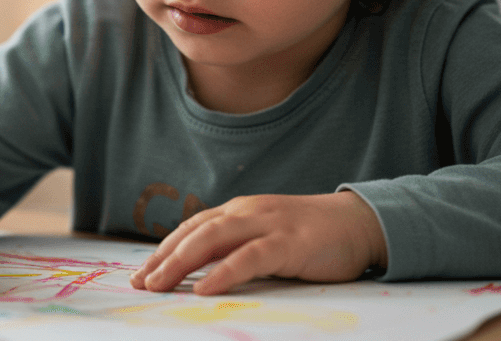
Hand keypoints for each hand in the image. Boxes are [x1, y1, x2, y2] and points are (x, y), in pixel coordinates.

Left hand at [130, 191, 386, 294]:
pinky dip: (224, 272)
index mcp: (238, 212)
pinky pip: (249, 257)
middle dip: (164, 258)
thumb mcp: (266, 239)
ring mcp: (267, 225)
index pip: (191, 229)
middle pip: (194, 233)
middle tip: (140, 284)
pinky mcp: (289, 243)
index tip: (140, 274)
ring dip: (182, 263)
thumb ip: (237, 249)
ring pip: (213, 239)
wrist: (360, 222)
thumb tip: (200, 275)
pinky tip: (205, 288)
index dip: (163, 250)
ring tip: (159, 285)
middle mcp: (246, 212)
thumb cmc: (311, 237)